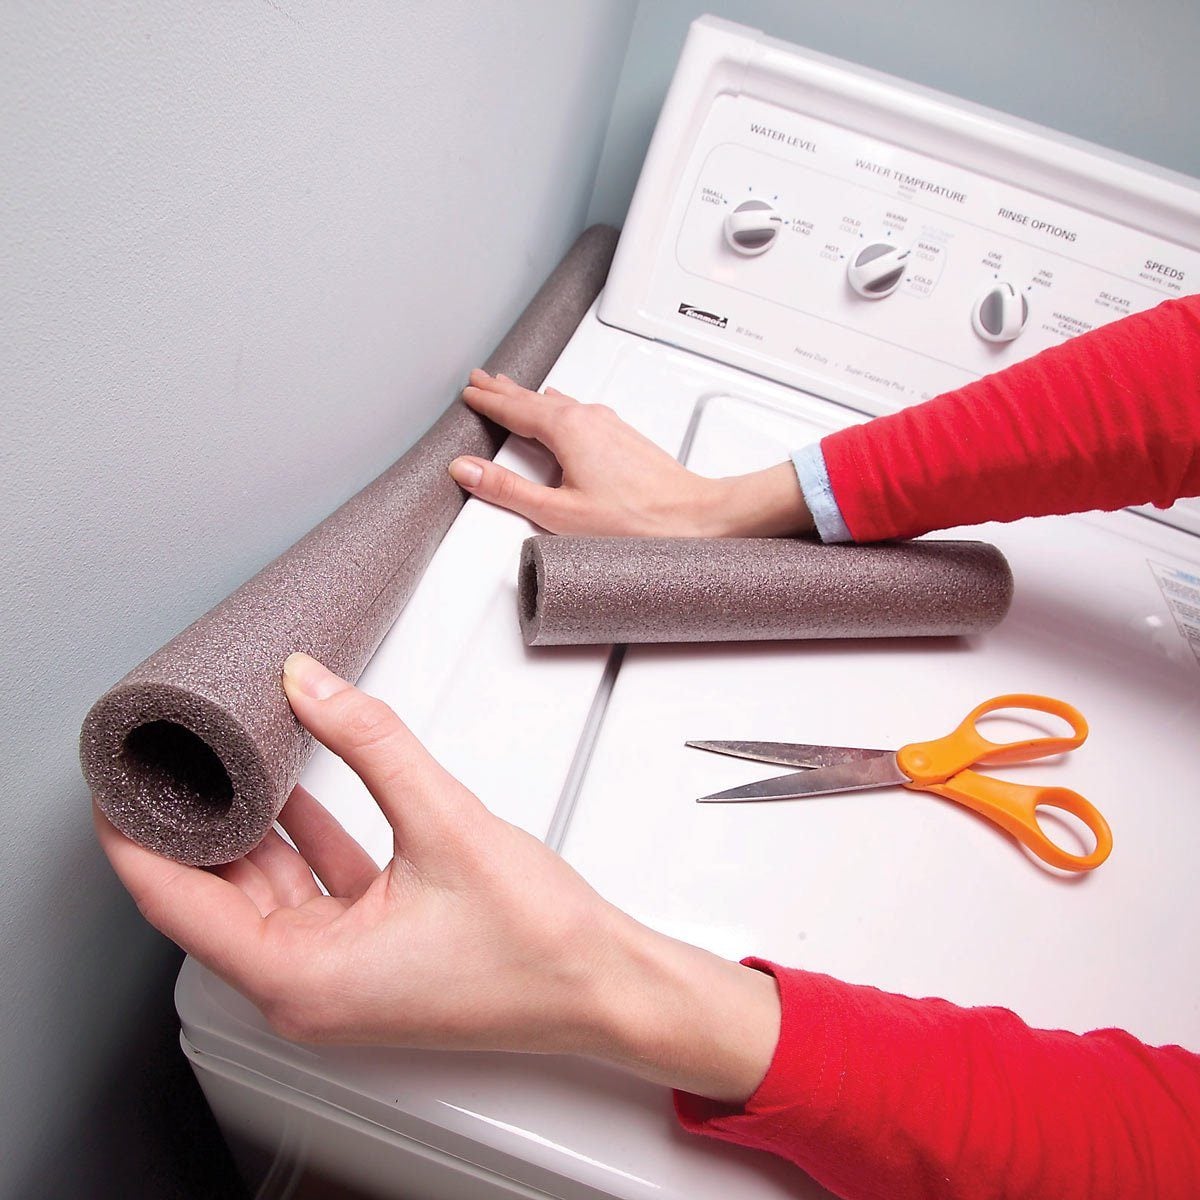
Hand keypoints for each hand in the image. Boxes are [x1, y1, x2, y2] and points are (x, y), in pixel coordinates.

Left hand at [95, 653, 779, 1102]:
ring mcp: (337, 972)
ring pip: (261, 889)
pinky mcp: (368, 953)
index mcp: (303, 975)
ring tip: (223, 758)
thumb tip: (312, 684)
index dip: (133, 838)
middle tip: (168, 752)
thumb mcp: (447, 823)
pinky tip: (292, 790)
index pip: (176, 903)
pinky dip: (296, 840)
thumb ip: (372, 743)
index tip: (114, 784)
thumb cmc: (537, 944)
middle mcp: (306, 985)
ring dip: (243, 826)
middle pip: (211, 895)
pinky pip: (309, 889)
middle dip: (187, 821)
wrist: (602, 982)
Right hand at [449, 370, 812, 537]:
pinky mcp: (624, 438)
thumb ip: (507, 489)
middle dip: (505, 389)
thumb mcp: (558, 512)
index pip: (514, 408)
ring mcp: (610, 426)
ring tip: (513, 392)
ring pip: (559, 403)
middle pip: (535, 398)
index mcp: (567, 429)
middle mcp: (589, 418)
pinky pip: (579, 411)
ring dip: (531, 396)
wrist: (693, 519)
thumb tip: (466, 470)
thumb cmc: (637, 520)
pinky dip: (557, 407)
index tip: (468, 393)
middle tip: (482, 379)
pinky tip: (562, 414)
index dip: (487, 401)